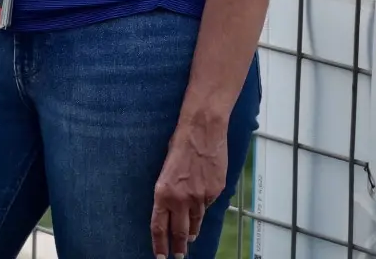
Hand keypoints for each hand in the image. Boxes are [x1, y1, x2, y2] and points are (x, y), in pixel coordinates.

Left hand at [151, 119, 227, 257]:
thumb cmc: (181, 141)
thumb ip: (168, 190)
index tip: (160, 256)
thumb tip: (173, 205)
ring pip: (196, 221)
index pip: (159, 227)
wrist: (203, 129)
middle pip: (180, 232)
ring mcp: (200, 197)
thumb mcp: (166, 167)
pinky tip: (203, 202)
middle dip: (179, 247)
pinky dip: (205, 206)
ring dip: (192, 229)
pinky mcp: (215, 192)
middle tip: (179, 256)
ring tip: (190, 236)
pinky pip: (209, 204)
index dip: (160, 245)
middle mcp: (181, 199)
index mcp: (163, 192)